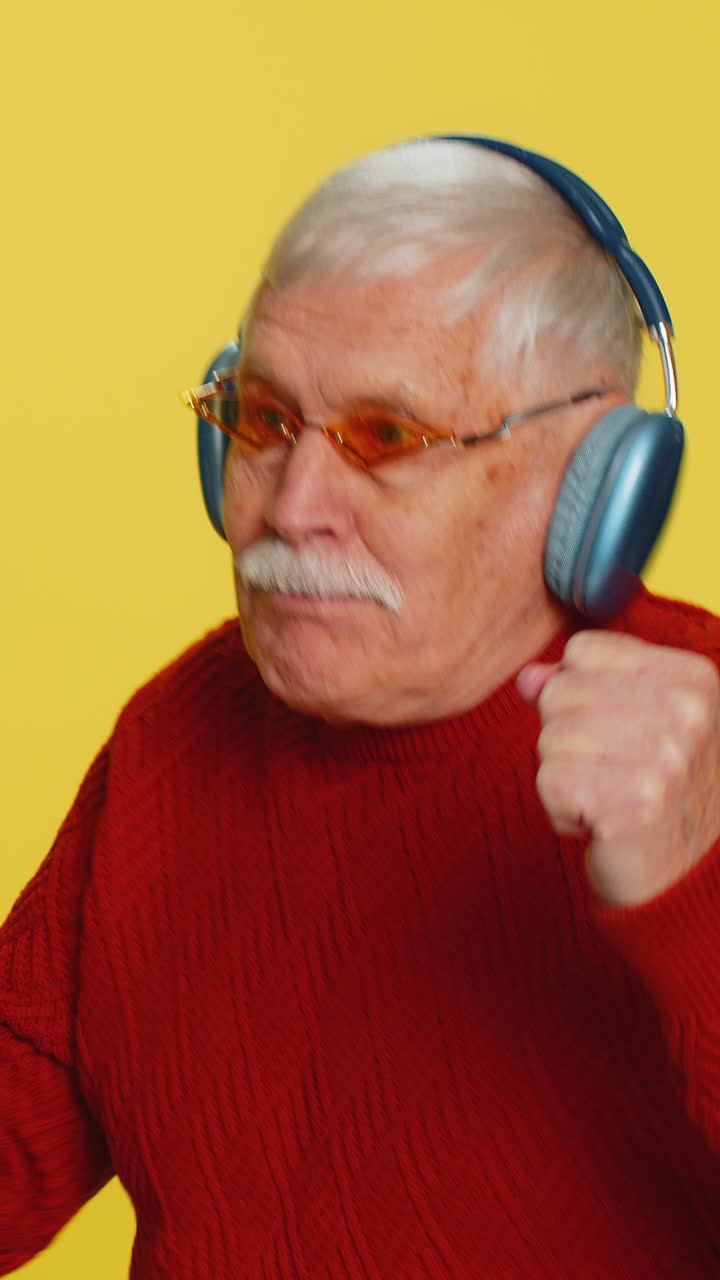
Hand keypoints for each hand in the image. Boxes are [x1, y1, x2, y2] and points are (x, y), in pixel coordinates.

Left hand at [517, 632, 719, 905]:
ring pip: (549, 738)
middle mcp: (687, 713)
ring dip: (563, 776)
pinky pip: (549, 782)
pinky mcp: (636, 804)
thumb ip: (579, 684)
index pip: (583, 650)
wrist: (686, 876)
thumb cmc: (654, 789)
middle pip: (559, 693)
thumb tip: (527, 678)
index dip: (581, 694)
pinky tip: (598, 824)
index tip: (619, 732)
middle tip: (612, 772)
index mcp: (691, 677)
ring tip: (605, 797)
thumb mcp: (630, 718)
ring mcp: (666, 758)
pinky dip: (560, 810)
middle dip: (567, 738)